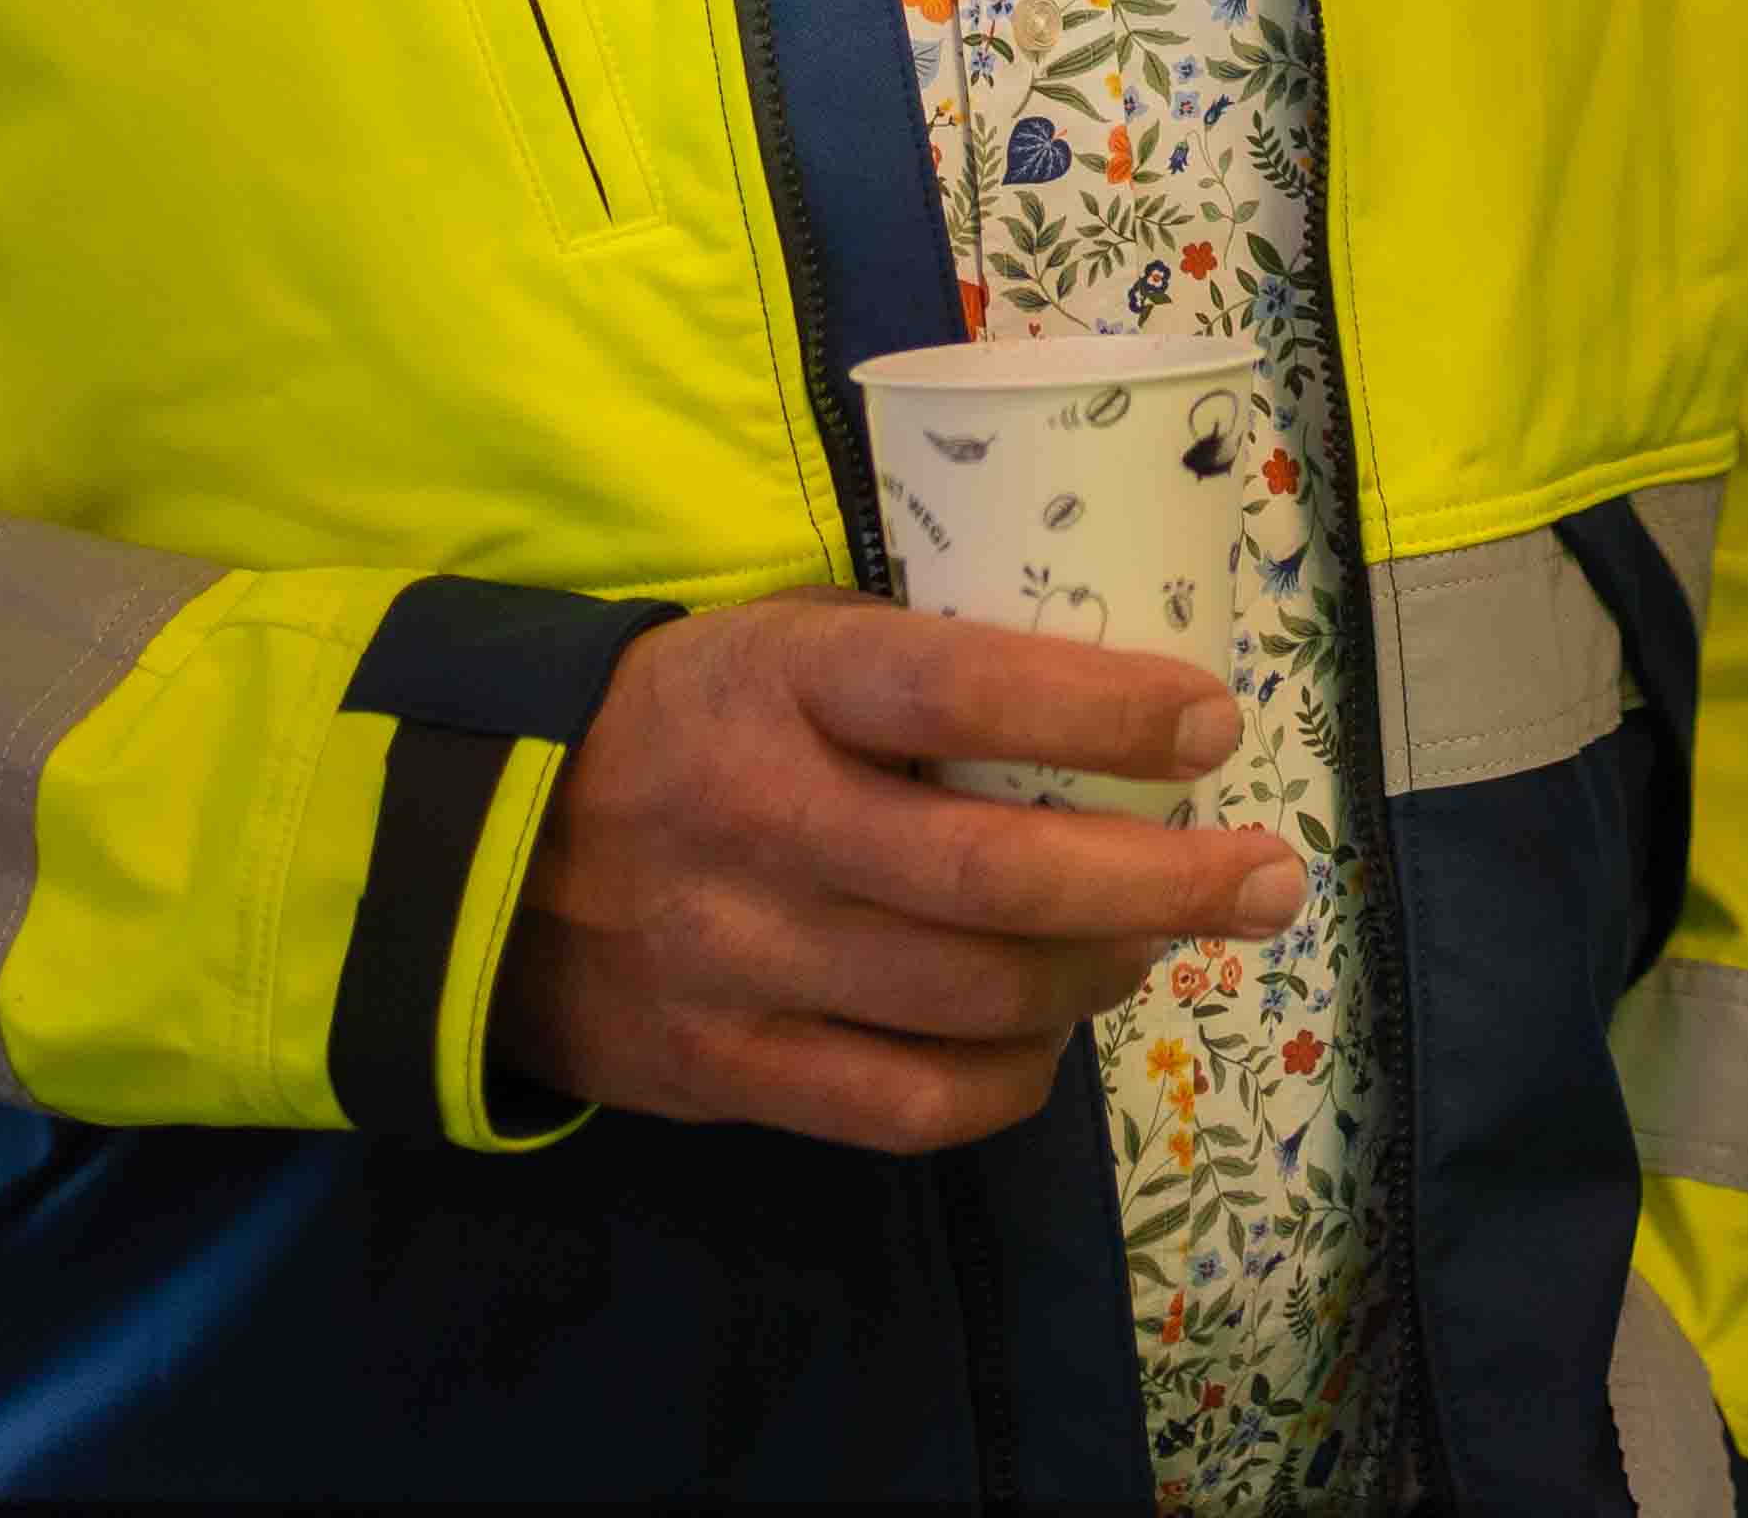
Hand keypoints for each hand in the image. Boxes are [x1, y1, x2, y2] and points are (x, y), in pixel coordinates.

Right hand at [482, 594, 1305, 1148]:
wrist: (481, 857)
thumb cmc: (683, 720)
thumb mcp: (777, 643)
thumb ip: (914, 667)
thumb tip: (1119, 687)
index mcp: (778, 683)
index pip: (958, 692)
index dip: (1101, 710)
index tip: (1211, 722)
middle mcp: (759, 823)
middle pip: (995, 877)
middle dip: (1161, 882)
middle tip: (1266, 877)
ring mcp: (737, 961)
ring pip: (971, 1000)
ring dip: (1100, 976)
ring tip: (1160, 942)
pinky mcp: (727, 1069)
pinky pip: (909, 1102)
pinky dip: (1010, 1075)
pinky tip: (1050, 1034)